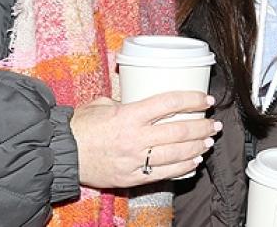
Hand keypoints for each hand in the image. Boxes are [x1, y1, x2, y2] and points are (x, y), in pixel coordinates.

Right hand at [70, 91, 218, 187]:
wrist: (62, 154)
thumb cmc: (80, 127)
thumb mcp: (103, 104)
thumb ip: (127, 101)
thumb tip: (145, 99)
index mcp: (128, 115)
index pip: (169, 103)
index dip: (192, 100)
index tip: (206, 99)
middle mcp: (135, 137)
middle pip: (178, 130)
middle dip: (201, 126)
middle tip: (214, 123)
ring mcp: (135, 160)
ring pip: (176, 154)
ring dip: (197, 147)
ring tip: (208, 141)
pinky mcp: (132, 177)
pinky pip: (164, 173)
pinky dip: (183, 167)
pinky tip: (194, 161)